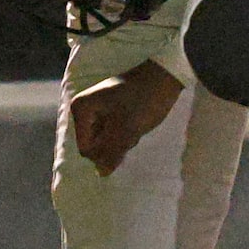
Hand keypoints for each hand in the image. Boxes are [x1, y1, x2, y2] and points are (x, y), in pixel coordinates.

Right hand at [69, 59, 184, 174]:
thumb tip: (101, 174)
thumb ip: (112, 154)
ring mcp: (97, 109)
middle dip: (115, 144)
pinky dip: (125, 134)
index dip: (107, 150)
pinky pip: (112, 132)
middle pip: (94, 145)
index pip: (87, 149)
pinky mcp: (109, 111)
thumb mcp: (128, 130)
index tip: (126, 135)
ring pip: (105, 141)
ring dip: (122, 140)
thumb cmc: (146, 100)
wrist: (166, 75)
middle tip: (132, 128)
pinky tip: (136, 123)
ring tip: (136, 124)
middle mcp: (84, 108)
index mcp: (82, 108)